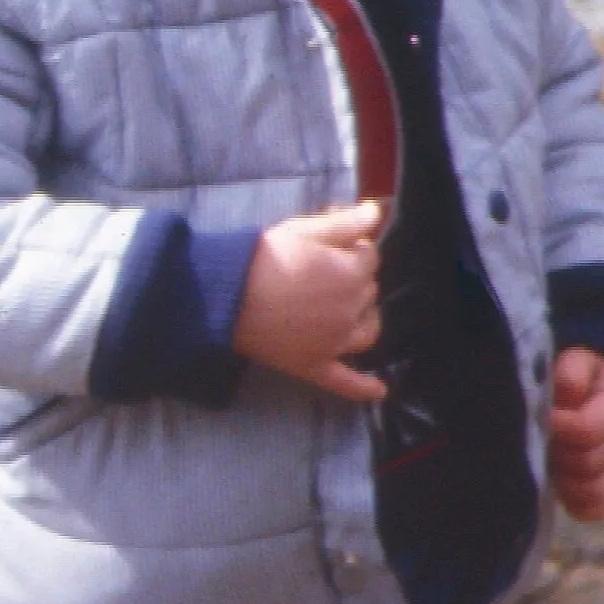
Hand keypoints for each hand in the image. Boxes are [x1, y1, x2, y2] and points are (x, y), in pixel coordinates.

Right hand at [235, 198, 385, 403]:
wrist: (224, 296)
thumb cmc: (262, 259)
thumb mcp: (302, 230)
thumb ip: (344, 222)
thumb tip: (376, 212)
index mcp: (350, 274)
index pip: (369, 257)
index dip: (351, 248)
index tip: (330, 247)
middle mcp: (350, 310)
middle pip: (368, 292)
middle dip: (352, 279)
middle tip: (319, 272)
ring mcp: (334, 343)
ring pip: (368, 330)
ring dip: (364, 319)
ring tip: (347, 311)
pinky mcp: (314, 365)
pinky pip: (345, 382)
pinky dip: (363, 388)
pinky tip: (379, 391)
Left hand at [548, 345, 603, 521]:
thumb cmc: (585, 377)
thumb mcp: (579, 361)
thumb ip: (572, 372)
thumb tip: (567, 394)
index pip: (588, 430)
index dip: (559, 426)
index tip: (542, 417)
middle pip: (585, 463)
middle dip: (555, 451)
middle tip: (539, 436)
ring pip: (589, 490)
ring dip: (561, 477)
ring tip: (546, 455)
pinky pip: (594, 510)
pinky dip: (572, 501)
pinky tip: (556, 481)